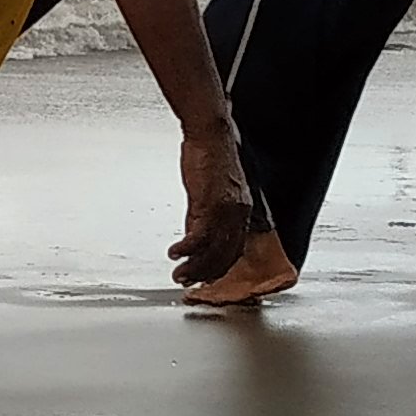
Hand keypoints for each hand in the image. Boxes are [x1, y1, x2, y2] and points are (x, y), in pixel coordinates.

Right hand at [164, 123, 254, 285]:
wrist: (210, 134)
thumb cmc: (211, 153)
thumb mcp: (211, 189)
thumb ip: (204, 213)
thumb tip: (193, 232)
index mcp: (242, 210)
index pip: (235, 248)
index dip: (220, 266)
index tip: (206, 276)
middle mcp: (237, 213)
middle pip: (225, 255)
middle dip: (205, 273)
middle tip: (188, 281)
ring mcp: (225, 211)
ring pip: (212, 251)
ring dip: (194, 267)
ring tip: (179, 274)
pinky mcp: (209, 205)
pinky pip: (198, 237)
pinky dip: (186, 249)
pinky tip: (174, 253)